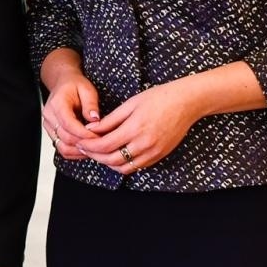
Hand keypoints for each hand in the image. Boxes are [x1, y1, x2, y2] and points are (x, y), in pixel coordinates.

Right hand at [40, 51, 98, 161]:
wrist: (63, 83)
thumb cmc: (75, 85)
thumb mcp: (87, 89)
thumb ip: (91, 105)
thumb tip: (95, 120)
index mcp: (57, 104)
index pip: (69, 124)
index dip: (84, 134)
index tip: (98, 137)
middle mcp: (49, 116)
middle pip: (65, 138)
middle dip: (84, 143)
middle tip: (100, 144)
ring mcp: (48, 125)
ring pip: (62, 146)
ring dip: (79, 151)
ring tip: (94, 149)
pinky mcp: (51, 132)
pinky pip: (61, 147)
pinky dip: (74, 151)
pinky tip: (85, 149)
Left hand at [76, 81, 199, 175]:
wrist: (187, 103)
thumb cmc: (158, 98)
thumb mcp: (130, 104)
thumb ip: (110, 120)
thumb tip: (90, 129)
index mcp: (135, 129)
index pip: (104, 145)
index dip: (88, 146)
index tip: (79, 141)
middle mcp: (144, 144)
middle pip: (111, 160)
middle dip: (94, 156)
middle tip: (84, 148)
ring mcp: (153, 152)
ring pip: (124, 168)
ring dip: (107, 163)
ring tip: (98, 153)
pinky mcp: (160, 156)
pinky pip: (136, 166)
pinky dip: (122, 164)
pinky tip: (115, 155)